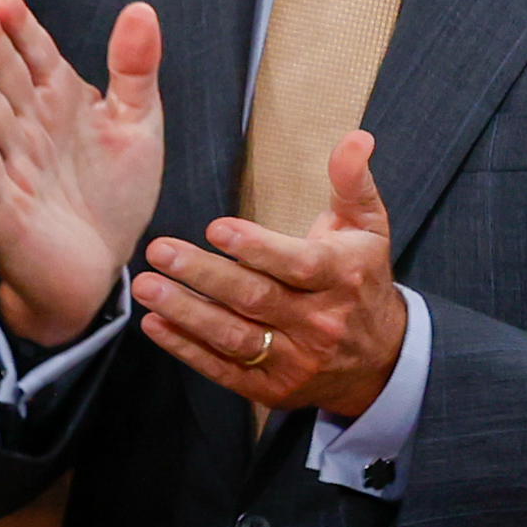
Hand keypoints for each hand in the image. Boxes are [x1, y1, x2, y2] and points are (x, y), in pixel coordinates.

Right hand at [0, 0, 164, 344]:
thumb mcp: (137, 127)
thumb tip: (141, 7)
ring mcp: (12, 166)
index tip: (6, 0)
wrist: (95, 273)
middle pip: (6, 79)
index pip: (37, 57)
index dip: (22, 30)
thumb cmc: (111, 197)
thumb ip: (135, 70)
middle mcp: (29, 129)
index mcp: (59, 104)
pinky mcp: (2, 207)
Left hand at [131, 130, 405, 420]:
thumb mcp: (367, 227)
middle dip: (204, 276)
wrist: (380, 359)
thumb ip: (352, 182)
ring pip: (235, 338)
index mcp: (342, 278)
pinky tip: (155, 324)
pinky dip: (187, 350)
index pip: (298, 265)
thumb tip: (355, 138)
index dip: (257, 248)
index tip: (217, 228)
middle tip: (160, 251)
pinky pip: (224, 370)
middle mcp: (319, 323)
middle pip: (256, 300)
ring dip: (186, 313)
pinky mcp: (271, 388)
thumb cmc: (362, 279)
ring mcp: (295, 360)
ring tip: (146, 287)